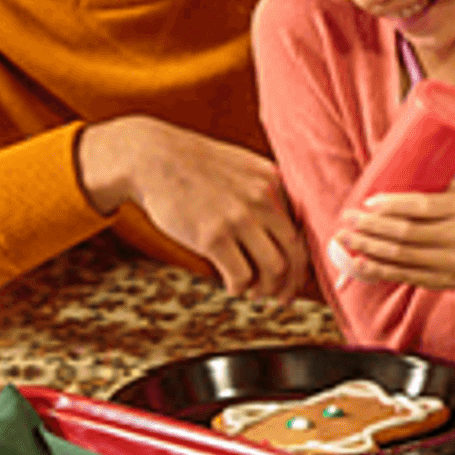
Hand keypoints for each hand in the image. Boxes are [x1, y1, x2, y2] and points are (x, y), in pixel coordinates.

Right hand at [75, 115, 307, 300]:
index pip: (302, 230)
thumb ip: (266, 191)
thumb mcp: (242, 166)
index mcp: (274, 182)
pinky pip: (241, 275)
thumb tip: (284, 228)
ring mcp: (239, 218)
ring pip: (274, 268)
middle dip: (291, 282)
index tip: (295, 276)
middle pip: (295, 253)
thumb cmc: (195, 165)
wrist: (151, 158)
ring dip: (266, 289)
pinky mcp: (213, 237)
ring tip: (254, 293)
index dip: (302, 260)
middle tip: (281, 296)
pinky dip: (240, 288)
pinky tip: (233, 288)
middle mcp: (263, 199)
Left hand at [334, 182, 454, 289]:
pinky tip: (359, 263)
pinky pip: (405, 276)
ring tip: (344, 239)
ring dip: (367, 248)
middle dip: (371, 227)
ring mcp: (451, 262)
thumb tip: (384, 168)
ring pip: (401, 256)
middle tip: (347, 218)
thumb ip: (430, 186)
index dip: (391, 205)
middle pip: (406, 233)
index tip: (367, 201)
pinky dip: (378, 270)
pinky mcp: (442, 281)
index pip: (421, 206)